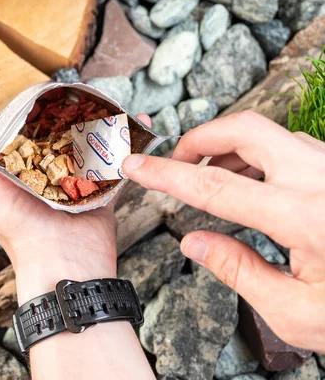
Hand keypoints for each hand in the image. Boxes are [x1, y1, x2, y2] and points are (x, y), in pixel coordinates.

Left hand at [0, 101, 150, 299]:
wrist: (60, 260)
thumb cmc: (14, 224)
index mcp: (21, 168)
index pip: (29, 130)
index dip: (37, 108)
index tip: (48, 87)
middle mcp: (49, 173)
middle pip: (64, 135)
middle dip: (76, 112)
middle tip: (89, 91)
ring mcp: (78, 182)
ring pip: (93, 145)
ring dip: (107, 124)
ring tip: (117, 102)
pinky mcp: (103, 191)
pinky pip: (118, 164)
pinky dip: (130, 146)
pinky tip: (139, 124)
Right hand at [121, 111, 324, 352]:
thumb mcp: (296, 312)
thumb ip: (238, 271)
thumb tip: (194, 242)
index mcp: (304, 218)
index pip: (215, 186)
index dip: (166, 174)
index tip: (136, 165)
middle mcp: (321, 181)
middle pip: (248, 130)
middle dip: (201, 137)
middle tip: (176, 160)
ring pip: (272, 134)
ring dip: (231, 147)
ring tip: (210, 176)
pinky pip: (294, 146)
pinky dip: (260, 154)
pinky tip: (251, 180)